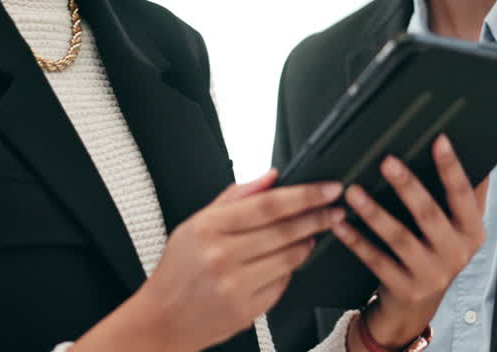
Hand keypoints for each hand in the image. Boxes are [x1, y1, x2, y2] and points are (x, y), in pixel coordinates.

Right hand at [133, 170, 344, 351]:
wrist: (162, 320)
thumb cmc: (179, 270)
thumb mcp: (196, 224)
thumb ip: (236, 197)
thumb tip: (271, 176)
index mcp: (208, 228)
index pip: (268, 205)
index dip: (305, 195)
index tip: (328, 188)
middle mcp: (221, 257)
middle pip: (284, 230)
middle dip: (317, 216)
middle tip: (335, 208)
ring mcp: (235, 286)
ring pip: (289, 257)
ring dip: (308, 242)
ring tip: (312, 233)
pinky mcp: (247, 310)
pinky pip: (282, 283)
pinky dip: (290, 269)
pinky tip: (288, 261)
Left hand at [334, 135, 488, 348]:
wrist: (418, 306)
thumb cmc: (437, 253)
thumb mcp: (459, 228)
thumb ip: (465, 195)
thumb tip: (463, 147)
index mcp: (471, 232)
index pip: (463, 195)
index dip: (451, 168)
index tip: (439, 140)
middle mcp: (455, 253)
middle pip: (429, 214)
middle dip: (407, 185)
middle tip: (387, 161)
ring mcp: (429, 274)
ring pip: (398, 238)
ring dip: (374, 212)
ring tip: (354, 191)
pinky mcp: (403, 288)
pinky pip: (375, 260)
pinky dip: (356, 240)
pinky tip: (341, 223)